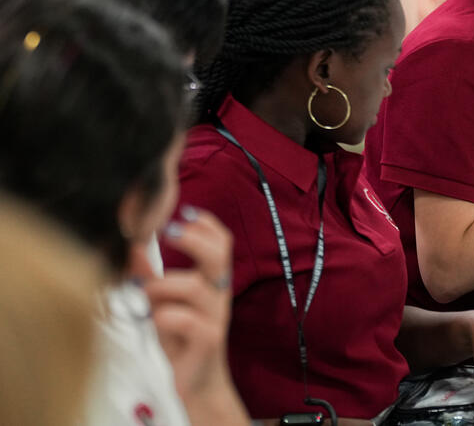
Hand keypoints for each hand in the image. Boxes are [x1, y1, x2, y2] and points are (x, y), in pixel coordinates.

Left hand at [147, 207, 241, 414]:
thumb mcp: (161, 303)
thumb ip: (150, 277)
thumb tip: (132, 246)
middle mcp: (218, 294)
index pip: (221, 242)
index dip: (206, 223)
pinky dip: (165, 316)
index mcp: (211, 281)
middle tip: (167, 231)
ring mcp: (216, 316)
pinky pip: (187, 319)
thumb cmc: (180, 338)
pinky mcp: (209, 340)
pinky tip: (156, 321)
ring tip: (145, 294)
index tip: (183, 210)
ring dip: (162, 285)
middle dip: (193, 238)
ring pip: (194, 286)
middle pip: (219, 254)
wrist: (196, 383)